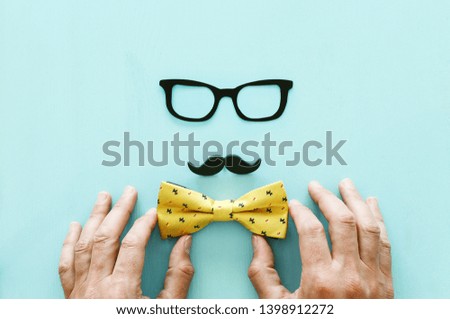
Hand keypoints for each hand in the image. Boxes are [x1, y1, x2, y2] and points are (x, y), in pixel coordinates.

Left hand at [58, 186, 193, 298]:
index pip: (133, 244)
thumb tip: (184, 244)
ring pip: (83, 245)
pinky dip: (68, 243)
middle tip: (128, 191)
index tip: (154, 212)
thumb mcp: (168, 311)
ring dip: (93, 218)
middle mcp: (97, 286)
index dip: (145, 224)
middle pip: (106, 237)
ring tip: (102, 198)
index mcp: (122, 289)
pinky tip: (73, 227)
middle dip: (118, 211)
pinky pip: (65, 264)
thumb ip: (178, 277)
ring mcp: (80, 291)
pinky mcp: (71, 298)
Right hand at [248, 178, 392, 297]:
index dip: (300, 211)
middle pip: (342, 221)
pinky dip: (379, 220)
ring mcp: (372, 277)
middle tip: (316, 186)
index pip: (311, 230)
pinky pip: (384, 243)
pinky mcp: (386, 282)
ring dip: (357, 201)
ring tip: (347, 184)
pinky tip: (372, 205)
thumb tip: (257, 241)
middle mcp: (350, 275)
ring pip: (368, 226)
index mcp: (321, 281)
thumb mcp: (278, 306)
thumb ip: (262, 273)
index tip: (294, 205)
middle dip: (327, 198)